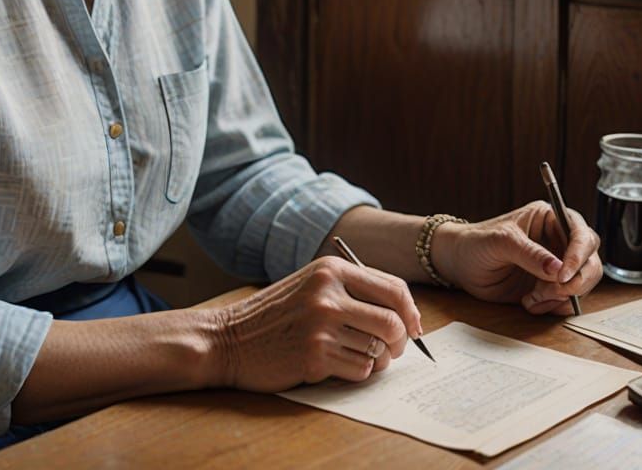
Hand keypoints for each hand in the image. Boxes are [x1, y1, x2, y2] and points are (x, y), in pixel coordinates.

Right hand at [210, 256, 421, 392]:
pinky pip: (360, 370)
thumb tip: (405, 313)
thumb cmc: (275, 314)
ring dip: (377, 360)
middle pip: (393, 321)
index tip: (413, 327)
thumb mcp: (311, 285)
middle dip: (401, 341)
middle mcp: (328, 294)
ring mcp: (321, 326)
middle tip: (392, 349)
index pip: (394, 288)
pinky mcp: (314, 357)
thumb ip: (353, 290)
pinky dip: (357, 372)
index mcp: (330, 269)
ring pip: (380, 350)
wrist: (229, 338)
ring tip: (358, 355)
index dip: (411, 312)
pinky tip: (337, 364)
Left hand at [430, 201, 601, 314]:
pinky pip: (567, 302)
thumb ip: (529, 254)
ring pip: (582, 284)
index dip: (579, 254)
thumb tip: (558, 269)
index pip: (581, 233)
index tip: (564, 274)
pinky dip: (553, 307)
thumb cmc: (476, 242)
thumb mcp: (500, 242)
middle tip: (551, 291)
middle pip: (590, 262)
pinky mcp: (550, 287)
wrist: (460, 264)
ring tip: (532, 297)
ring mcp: (556, 266)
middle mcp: (558, 241)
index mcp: (549, 218)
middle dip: (576, 281)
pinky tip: (529, 302)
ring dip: (561, 297)